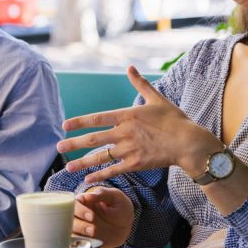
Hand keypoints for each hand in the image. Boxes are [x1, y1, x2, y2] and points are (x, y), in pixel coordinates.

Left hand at [57, 65, 222, 184]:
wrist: (189, 143)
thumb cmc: (174, 120)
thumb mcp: (157, 98)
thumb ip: (140, 84)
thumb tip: (130, 67)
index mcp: (127, 116)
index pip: (97, 118)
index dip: (79, 122)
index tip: (65, 125)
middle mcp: (124, 133)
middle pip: (93, 138)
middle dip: (74, 143)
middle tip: (58, 147)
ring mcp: (129, 150)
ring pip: (100, 156)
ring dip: (82, 162)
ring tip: (67, 167)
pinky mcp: (135, 164)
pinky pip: (113, 170)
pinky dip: (99, 175)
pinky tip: (88, 179)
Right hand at [73, 187, 133, 247]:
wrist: (124, 226)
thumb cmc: (118, 207)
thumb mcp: (115, 197)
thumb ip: (103, 194)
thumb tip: (89, 195)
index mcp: (83, 201)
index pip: (73, 203)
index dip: (80, 210)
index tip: (91, 216)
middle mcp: (77, 214)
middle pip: (67, 218)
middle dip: (79, 225)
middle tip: (92, 229)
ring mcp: (78, 226)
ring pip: (69, 230)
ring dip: (79, 234)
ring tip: (93, 234)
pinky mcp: (81, 237)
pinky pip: (74, 242)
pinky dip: (78, 243)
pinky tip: (87, 243)